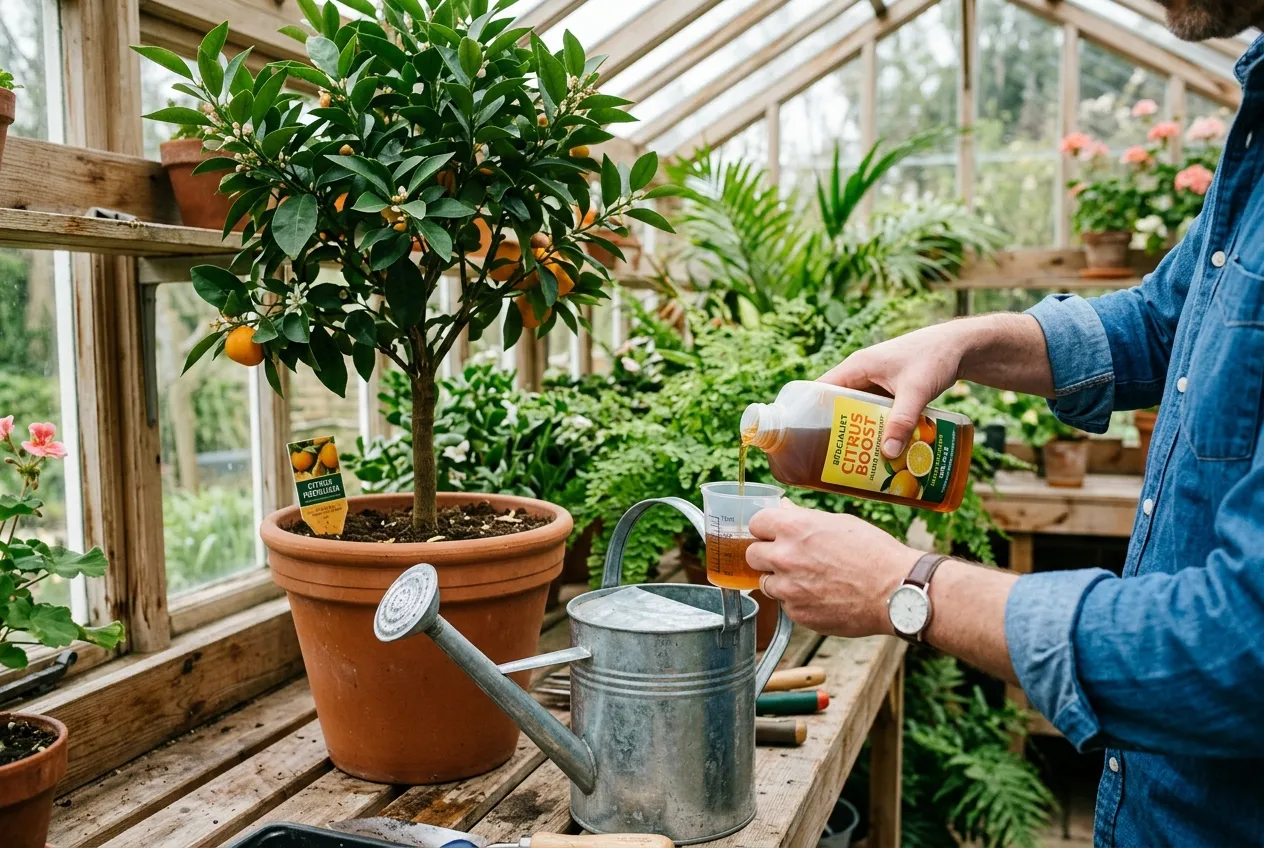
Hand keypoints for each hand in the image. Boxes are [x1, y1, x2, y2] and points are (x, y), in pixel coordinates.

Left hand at [746, 501, 922, 637]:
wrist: (895, 591)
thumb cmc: (874, 553)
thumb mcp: (839, 523)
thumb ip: (804, 519)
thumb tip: (784, 510)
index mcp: (794, 529)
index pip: (755, 523)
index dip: (764, 528)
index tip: (772, 533)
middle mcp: (785, 557)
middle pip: (752, 555)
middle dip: (766, 555)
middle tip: (787, 557)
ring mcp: (789, 589)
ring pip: (766, 583)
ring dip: (780, 580)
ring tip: (809, 579)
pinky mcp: (797, 613)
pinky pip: (785, 605)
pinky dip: (797, 601)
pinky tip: (820, 595)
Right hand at [818, 323, 966, 457]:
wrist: (961, 346)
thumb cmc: (934, 358)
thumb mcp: (915, 391)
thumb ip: (902, 421)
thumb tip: (887, 453)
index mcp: (857, 366)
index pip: (821, 389)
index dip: (811, 412)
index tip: (808, 438)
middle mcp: (862, 373)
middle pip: (840, 404)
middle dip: (839, 428)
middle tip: (836, 456)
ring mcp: (877, 381)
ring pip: (860, 409)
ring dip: (861, 429)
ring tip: (858, 456)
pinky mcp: (891, 389)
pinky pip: (877, 410)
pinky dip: (878, 425)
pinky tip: (884, 445)